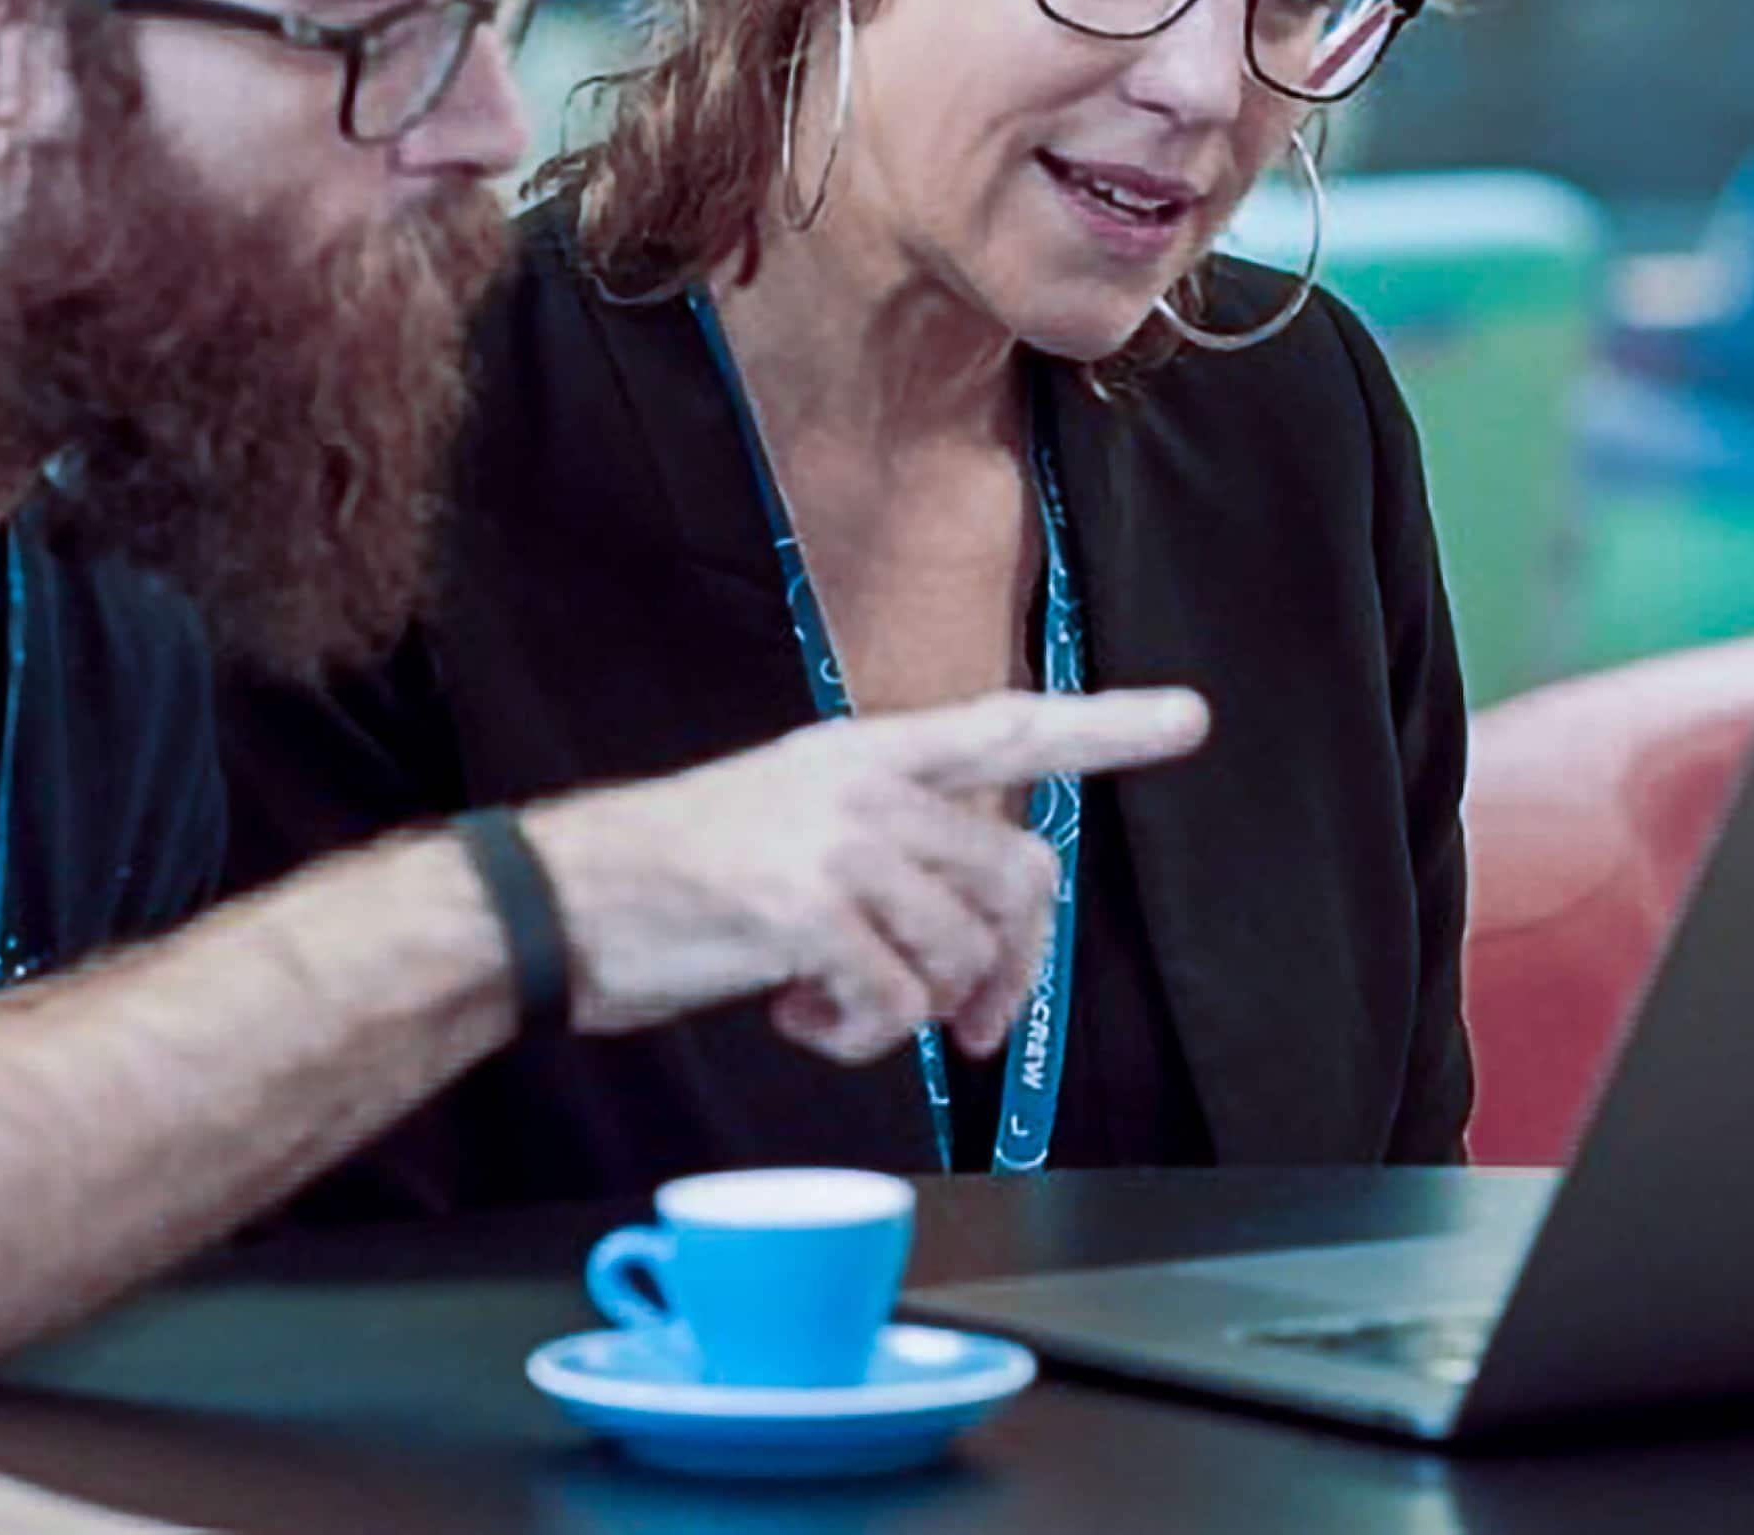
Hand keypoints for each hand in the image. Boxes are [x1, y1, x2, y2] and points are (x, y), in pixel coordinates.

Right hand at [524, 687, 1205, 1062]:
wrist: (565, 898)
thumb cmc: (682, 875)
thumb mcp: (792, 817)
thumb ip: (894, 848)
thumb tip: (987, 945)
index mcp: (863, 751)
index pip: (1008, 727)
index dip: (1106, 726)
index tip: (1188, 719)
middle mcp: (861, 784)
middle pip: (1013, 880)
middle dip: (1006, 974)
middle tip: (966, 1027)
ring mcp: (834, 842)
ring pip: (960, 953)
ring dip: (909, 1010)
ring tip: (833, 1001)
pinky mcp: (803, 911)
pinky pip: (893, 1003)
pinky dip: (858, 1035)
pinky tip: (799, 1015)